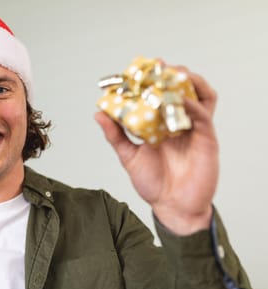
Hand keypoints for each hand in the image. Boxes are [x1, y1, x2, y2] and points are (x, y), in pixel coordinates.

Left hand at [95, 66, 218, 234]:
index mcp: (159, 125)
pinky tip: (180, 98)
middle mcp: (177, 123)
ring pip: (198, 95)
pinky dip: (193, 103)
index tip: (137, 68)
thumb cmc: (153, 183)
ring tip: (174, 73)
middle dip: (169, 75)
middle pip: (179, 90)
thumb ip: (115, 135)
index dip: (150, 80)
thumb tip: (98, 113)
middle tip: (157, 66)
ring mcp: (193, 128)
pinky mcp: (207, 137)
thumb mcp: (128, 156)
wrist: (172, 207)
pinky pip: (203, 114)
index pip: (157, 96)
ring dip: (187, 81)